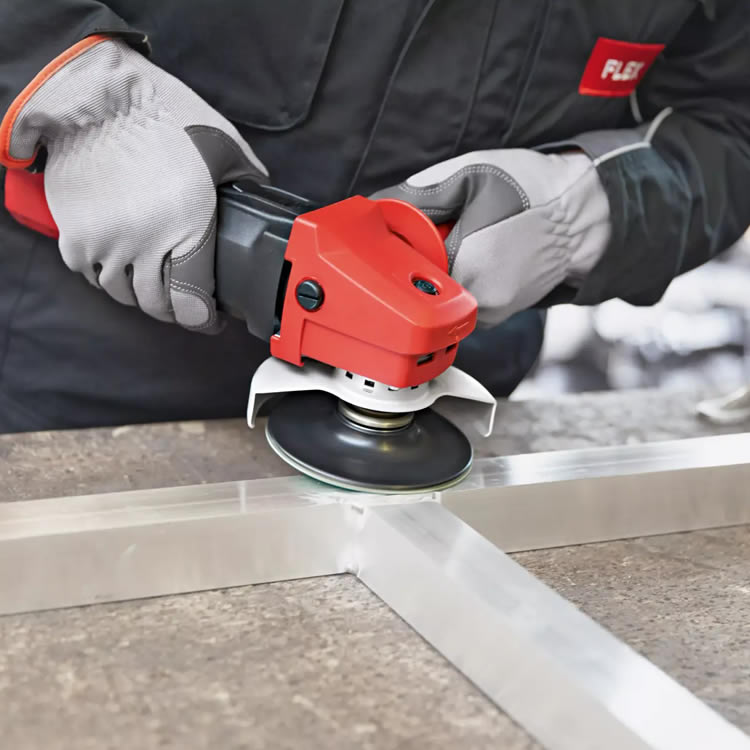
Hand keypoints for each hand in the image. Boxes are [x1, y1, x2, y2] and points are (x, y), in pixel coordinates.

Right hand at [1, 37, 266, 331]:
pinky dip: (108, 276)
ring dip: (142, 295)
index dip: (204, 319)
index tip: (210, 318)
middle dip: (176, 310)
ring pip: (124, 293)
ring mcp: (106, 242)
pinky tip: (122, 267)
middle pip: (158, 305)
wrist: (97, 94)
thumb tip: (265, 204)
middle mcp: (144, 244)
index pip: (192, 302)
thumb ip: (249, 182)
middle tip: (186, 302)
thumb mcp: (225, 146)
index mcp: (187, 229)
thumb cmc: (164, 115)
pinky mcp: (75, 233)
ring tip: (155, 284)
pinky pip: (90, 274)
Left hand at [372, 149, 610, 326]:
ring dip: (448, 264)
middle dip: (428, 253)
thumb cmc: (535, 191)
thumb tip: (380, 205)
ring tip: (474, 236)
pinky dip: (468, 275)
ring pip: (446, 290)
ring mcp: (491, 312)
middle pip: (425, 280)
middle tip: (450, 225)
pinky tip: (485, 251)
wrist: (587, 214)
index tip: (419, 224)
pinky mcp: (501, 313)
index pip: (408, 264)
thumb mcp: (472, 175)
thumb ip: (420, 194)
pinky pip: (467, 295)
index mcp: (465, 268)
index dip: (408, 241)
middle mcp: (477, 302)